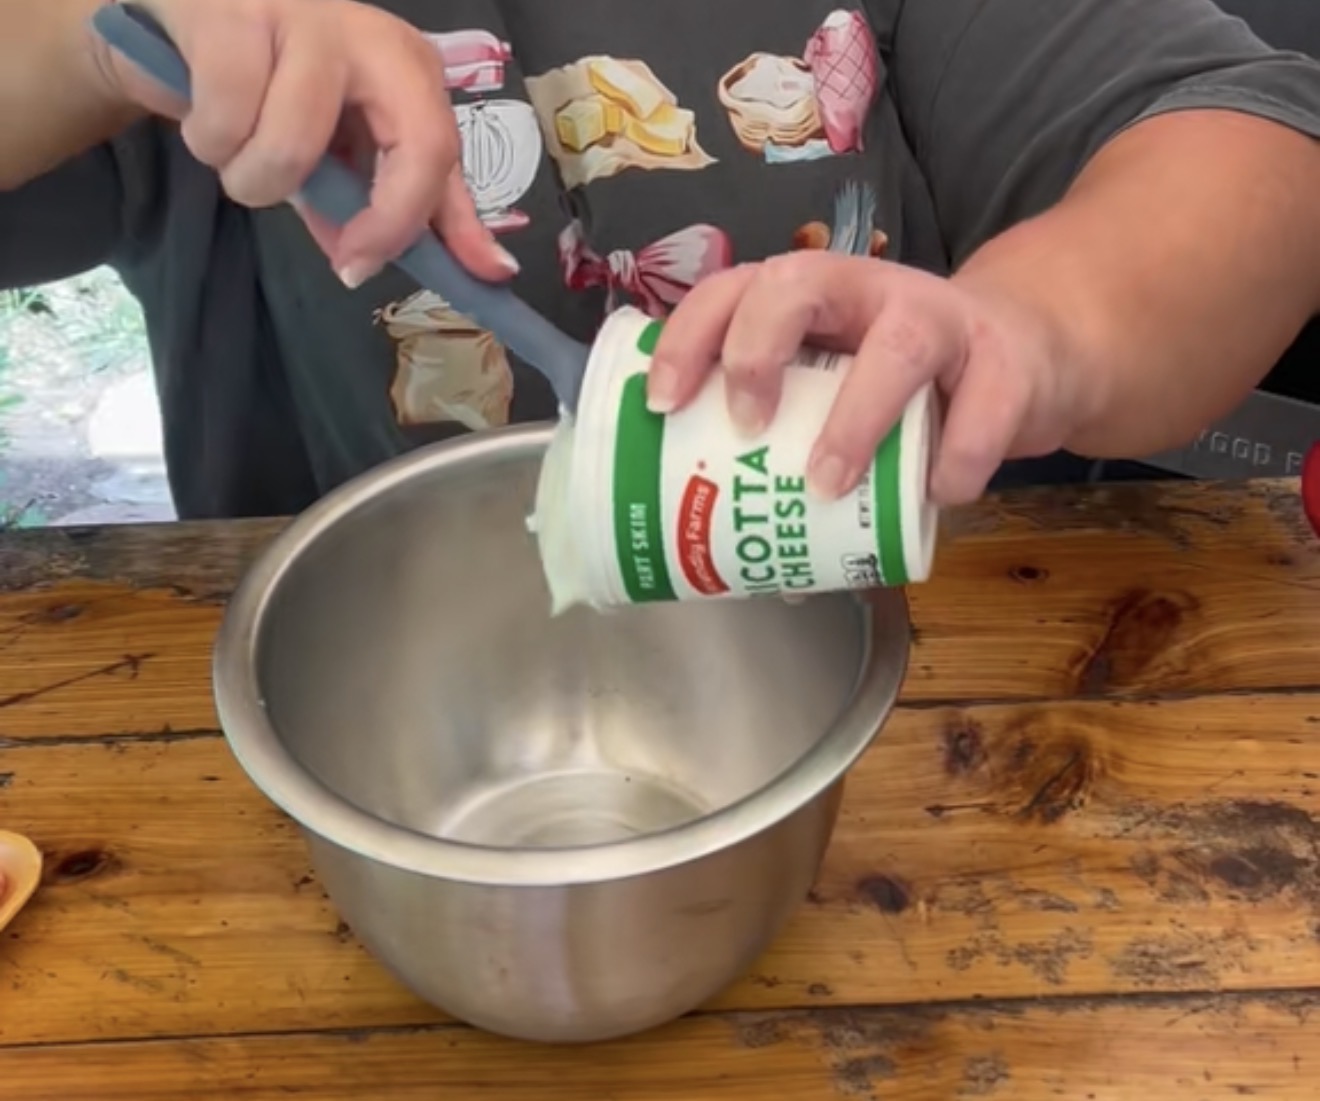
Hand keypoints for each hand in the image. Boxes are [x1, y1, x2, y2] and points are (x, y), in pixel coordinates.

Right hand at [92, 0, 514, 284]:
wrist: (181, 9)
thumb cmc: (268, 82)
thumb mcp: (337, 145)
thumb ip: (390, 203)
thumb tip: (436, 268)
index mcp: (406, 67)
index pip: (439, 152)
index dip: (411, 226)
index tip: (366, 271)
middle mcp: (370, 37)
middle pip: (415, 147)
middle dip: (378, 222)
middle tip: (338, 253)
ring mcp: (304, 18)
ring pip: (292, 147)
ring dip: (251, 180)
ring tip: (236, 156)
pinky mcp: (230, 15)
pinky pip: (225, 119)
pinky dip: (208, 143)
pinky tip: (204, 122)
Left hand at [646, 251, 1093, 505]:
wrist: (1025, 357)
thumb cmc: (905, 389)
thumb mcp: (839, 399)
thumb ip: (799, 455)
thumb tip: (747, 561)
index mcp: (810, 299)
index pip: (732, 289)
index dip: (689, 339)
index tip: (663, 405)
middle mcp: (868, 290)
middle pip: (798, 282)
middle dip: (757, 351)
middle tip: (745, 426)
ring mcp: (943, 317)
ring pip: (899, 346)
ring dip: (855, 419)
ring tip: (827, 484)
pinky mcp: (1009, 359)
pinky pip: (986, 406)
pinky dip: (958, 459)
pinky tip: (938, 496)